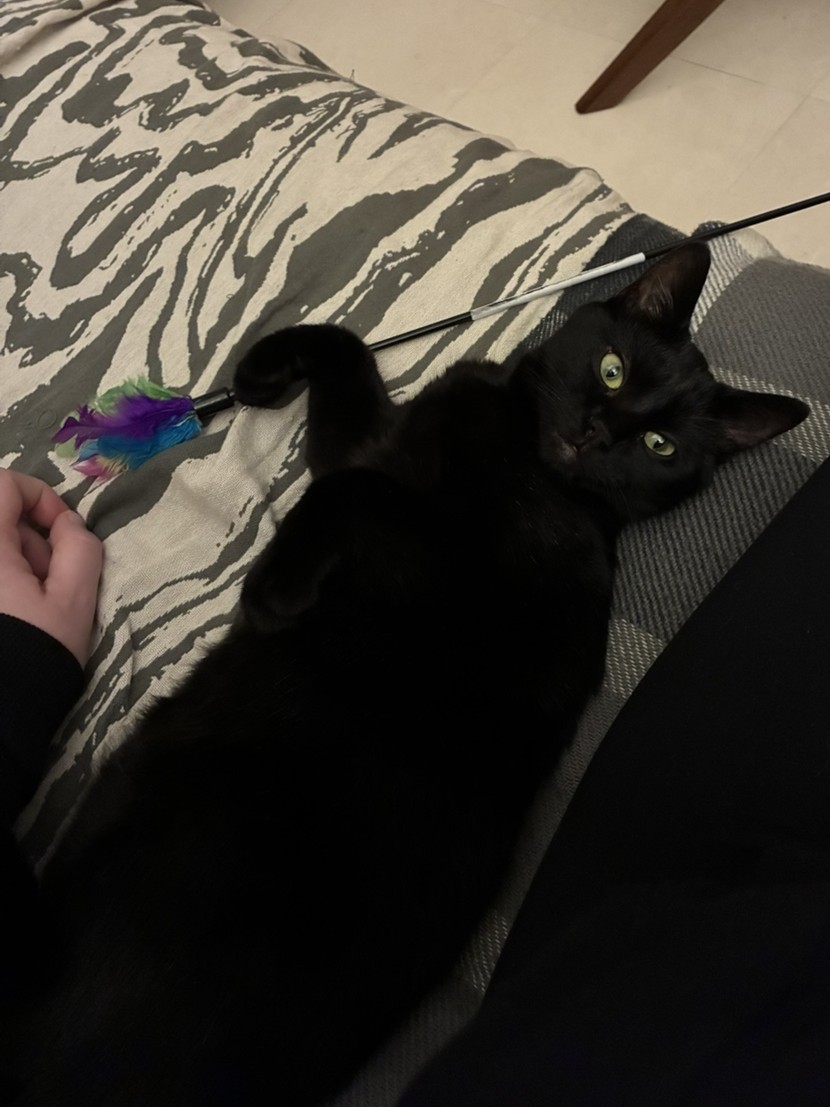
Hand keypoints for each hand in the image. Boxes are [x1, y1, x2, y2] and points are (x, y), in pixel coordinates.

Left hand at [0, 469, 102, 665]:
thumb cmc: (35, 651)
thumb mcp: (75, 599)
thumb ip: (80, 547)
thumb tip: (67, 523)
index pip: (2, 483)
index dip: (38, 496)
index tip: (62, 531)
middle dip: (27, 537)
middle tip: (48, 577)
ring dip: (10, 561)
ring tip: (30, 603)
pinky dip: (1, 582)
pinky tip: (8, 613)